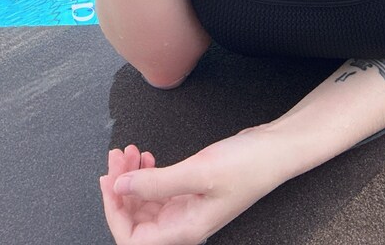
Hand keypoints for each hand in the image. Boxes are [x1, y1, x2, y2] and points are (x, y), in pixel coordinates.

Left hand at [99, 128, 282, 244]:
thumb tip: (120, 188)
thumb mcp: (198, 172)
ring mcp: (186, 208)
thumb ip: (157, 183)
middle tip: (118, 156)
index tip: (110, 182)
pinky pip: (159, 189)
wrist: (275, 149)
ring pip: (145, 201)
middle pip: (136, 219)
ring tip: (131, 151)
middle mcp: (182, 224)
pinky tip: (147, 157)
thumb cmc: (247, 165)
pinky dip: (147, 173)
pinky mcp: (191, 191)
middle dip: (121, 188)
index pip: (133, 239)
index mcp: (184, 230)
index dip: (115, 213)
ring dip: (132, 177)